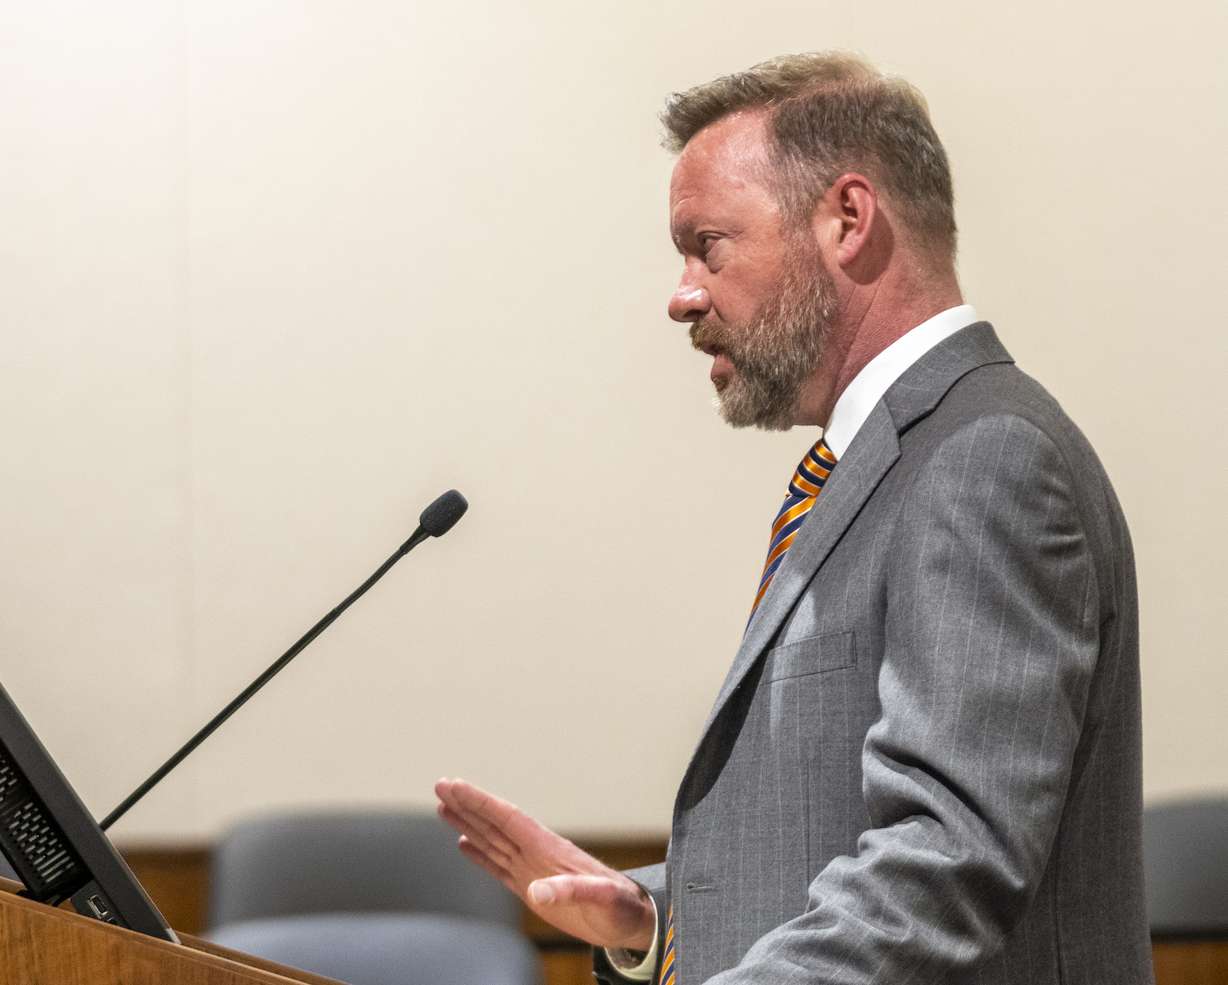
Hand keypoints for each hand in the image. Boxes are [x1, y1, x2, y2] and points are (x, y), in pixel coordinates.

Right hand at [434, 777, 655, 950]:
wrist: (629, 920)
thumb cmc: (619, 906)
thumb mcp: (602, 897)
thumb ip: (572, 891)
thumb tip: (537, 892)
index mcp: (548, 848)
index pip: (507, 818)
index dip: (480, 802)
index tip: (455, 786)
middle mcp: (536, 853)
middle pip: (494, 823)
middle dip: (467, 804)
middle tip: (440, 785)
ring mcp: (532, 868)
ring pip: (492, 840)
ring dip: (467, 823)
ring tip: (444, 806)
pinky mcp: (531, 887)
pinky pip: (498, 866)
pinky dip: (479, 854)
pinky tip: (464, 843)